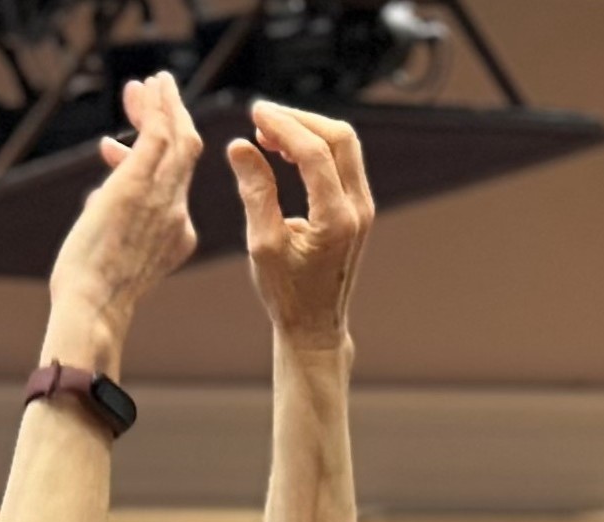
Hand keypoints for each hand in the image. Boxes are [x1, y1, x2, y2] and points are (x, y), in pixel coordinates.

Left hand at [47, 72, 201, 356]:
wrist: (94, 310)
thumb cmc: (91, 299)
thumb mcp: (108, 258)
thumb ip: (110, 226)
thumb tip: (98, 196)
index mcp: (175, 237)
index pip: (169, 186)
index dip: (146, 164)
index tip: (113, 148)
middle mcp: (176, 213)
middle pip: (184, 155)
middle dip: (169, 122)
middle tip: (152, 96)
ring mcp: (161, 197)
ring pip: (176, 137)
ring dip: (165, 105)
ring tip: (153, 83)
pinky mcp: (138, 184)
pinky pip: (158, 134)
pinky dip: (157, 107)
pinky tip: (150, 87)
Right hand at [227, 101, 372, 353]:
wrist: (314, 326)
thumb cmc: (286, 295)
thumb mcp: (262, 245)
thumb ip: (255, 192)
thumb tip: (240, 147)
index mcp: (337, 218)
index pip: (314, 153)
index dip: (284, 126)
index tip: (254, 114)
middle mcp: (359, 206)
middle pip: (339, 138)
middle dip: (299, 120)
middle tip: (261, 115)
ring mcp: (363, 205)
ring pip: (344, 146)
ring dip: (308, 130)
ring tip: (268, 132)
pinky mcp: (357, 207)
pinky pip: (342, 162)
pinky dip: (315, 148)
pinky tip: (285, 151)